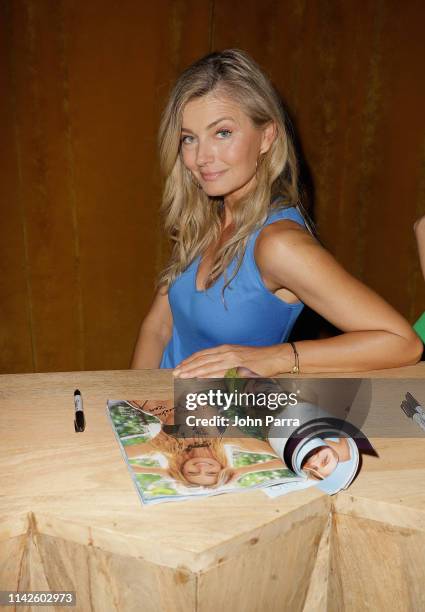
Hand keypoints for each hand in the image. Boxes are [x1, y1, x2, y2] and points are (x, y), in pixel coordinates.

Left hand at [173, 344, 289, 377]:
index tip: (180, 366)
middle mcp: (226, 352)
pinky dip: (209, 377)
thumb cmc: (258, 359)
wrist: (274, 357)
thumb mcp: (238, 357)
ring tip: (182, 377)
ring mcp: (232, 360)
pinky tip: (200, 380)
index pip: (202, 354)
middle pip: (202, 360)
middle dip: (187, 367)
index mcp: (225, 349)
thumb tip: (212, 372)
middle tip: (175, 374)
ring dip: (193, 373)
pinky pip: (221, 374)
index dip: (189, 360)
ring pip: (208, 367)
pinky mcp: (239, 369)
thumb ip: (225, 363)